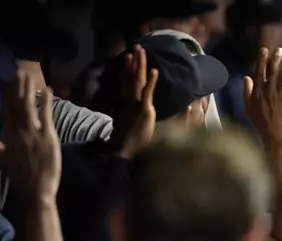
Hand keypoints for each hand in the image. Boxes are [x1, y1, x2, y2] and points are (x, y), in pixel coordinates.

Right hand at [0, 71, 60, 201]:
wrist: (34, 189)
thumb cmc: (19, 176)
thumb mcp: (3, 160)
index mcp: (8, 135)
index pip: (6, 110)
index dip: (7, 95)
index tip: (7, 82)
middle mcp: (18, 131)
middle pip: (16, 105)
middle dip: (16, 87)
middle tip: (18, 71)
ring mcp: (33, 132)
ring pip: (28, 106)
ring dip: (28, 90)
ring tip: (29, 75)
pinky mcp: (48, 136)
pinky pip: (46, 115)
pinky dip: (46, 102)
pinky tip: (48, 90)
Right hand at [116, 45, 158, 159]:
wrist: (126, 152)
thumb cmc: (129, 141)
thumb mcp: (130, 125)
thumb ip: (130, 115)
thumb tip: (129, 109)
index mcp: (127, 103)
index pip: (127, 82)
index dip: (127, 69)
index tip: (128, 56)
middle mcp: (130, 101)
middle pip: (132, 77)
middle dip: (134, 62)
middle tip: (137, 46)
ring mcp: (136, 104)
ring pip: (138, 80)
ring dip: (140, 65)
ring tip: (141, 51)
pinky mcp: (144, 110)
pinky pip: (147, 93)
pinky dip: (151, 82)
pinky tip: (154, 70)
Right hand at [244, 48, 281, 144]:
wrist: (276, 136)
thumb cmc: (262, 124)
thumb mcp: (249, 109)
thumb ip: (247, 93)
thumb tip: (246, 77)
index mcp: (258, 93)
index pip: (259, 72)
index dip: (262, 60)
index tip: (265, 50)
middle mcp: (268, 92)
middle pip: (273, 71)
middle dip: (276, 58)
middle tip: (280, 50)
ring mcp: (280, 96)